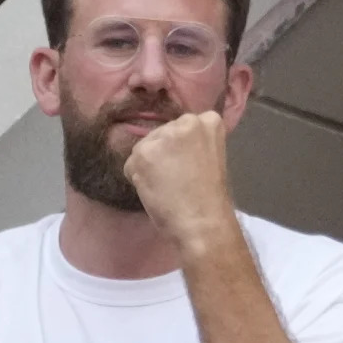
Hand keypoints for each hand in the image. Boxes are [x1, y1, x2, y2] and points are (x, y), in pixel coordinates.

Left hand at [119, 111, 239, 251]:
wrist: (203, 220)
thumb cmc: (211, 196)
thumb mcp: (211, 156)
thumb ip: (192, 143)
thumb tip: (167, 145)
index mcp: (209, 121)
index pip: (184, 126)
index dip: (183, 146)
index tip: (191, 163)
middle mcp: (185, 122)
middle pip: (162, 134)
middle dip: (164, 153)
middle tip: (177, 177)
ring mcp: (163, 136)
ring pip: (145, 148)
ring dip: (149, 166)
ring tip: (167, 186)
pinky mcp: (143, 152)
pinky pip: (130, 164)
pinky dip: (137, 178)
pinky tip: (156, 190)